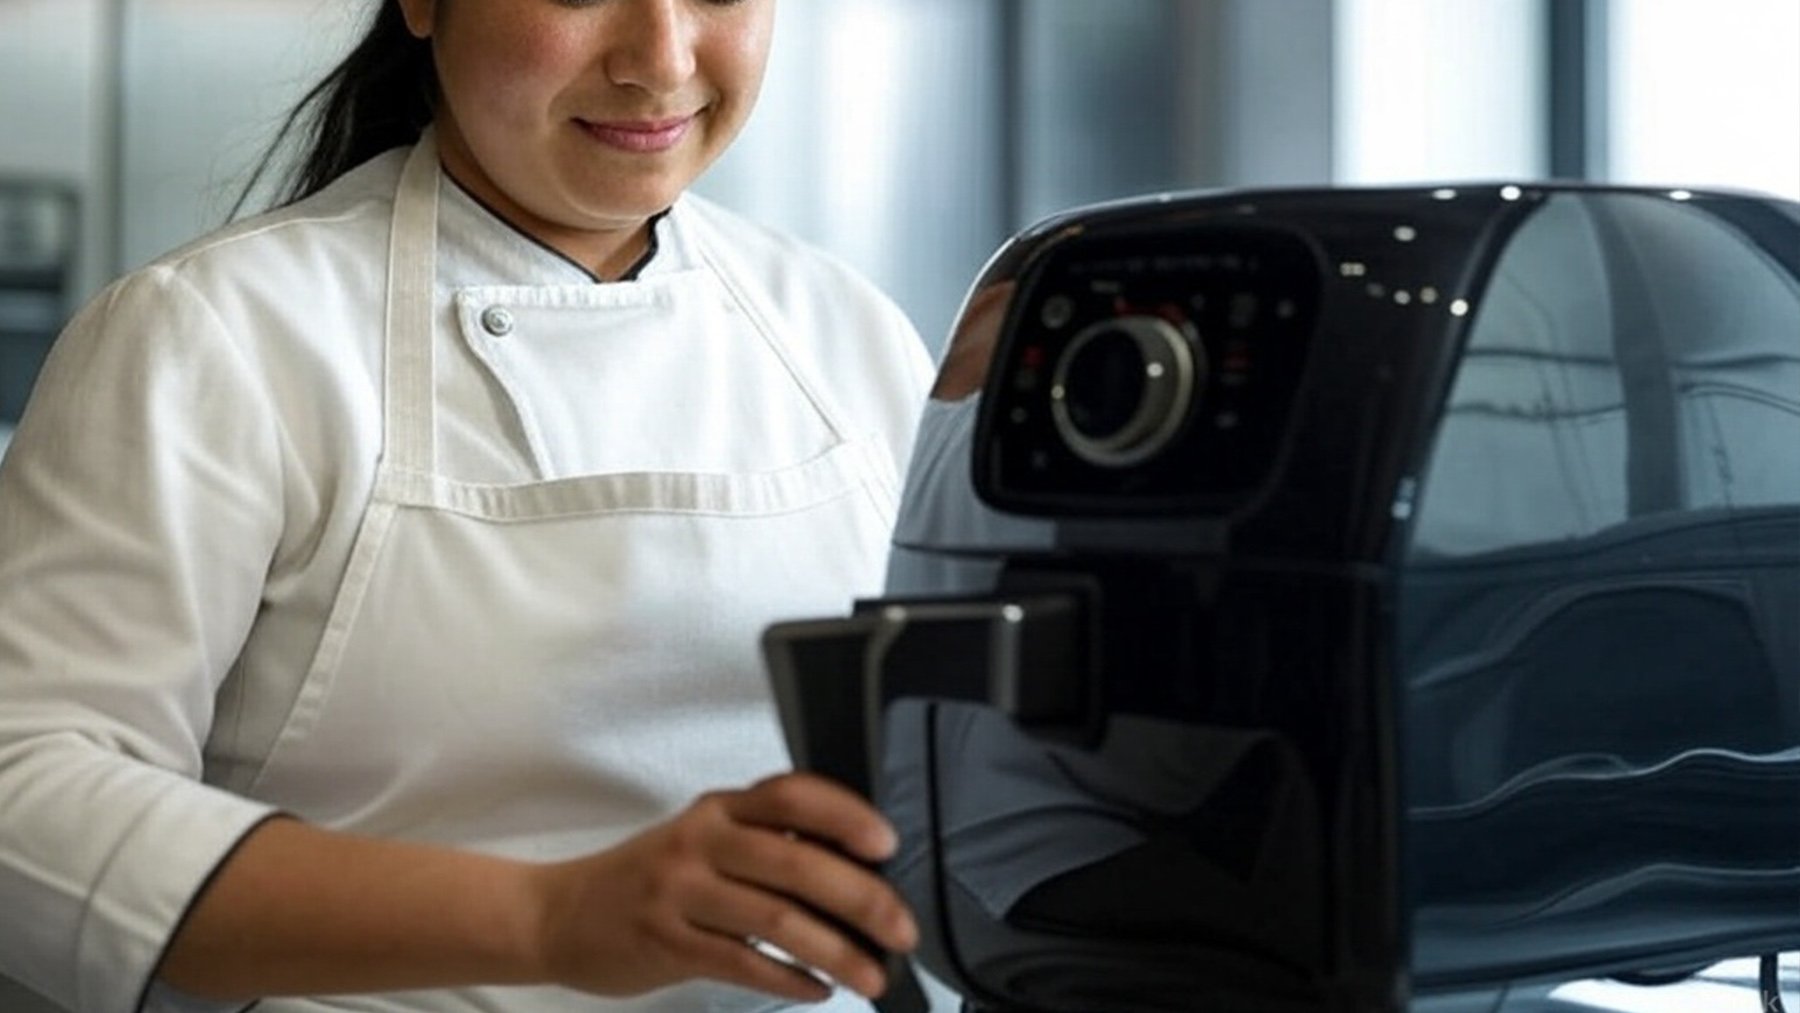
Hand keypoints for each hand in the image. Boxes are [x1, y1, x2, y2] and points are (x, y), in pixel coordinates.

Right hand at [528, 772, 918, 1000]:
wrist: (557, 914)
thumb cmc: (645, 878)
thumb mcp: (701, 841)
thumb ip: (763, 844)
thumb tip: (853, 870)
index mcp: (718, 810)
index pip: (791, 796)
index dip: (844, 815)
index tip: (887, 843)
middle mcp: (701, 843)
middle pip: (796, 863)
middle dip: (861, 898)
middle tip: (901, 929)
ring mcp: (681, 894)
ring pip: (776, 919)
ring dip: (837, 951)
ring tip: (873, 974)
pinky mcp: (667, 944)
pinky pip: (743, 962)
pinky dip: (789, 979)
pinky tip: (819, 989)